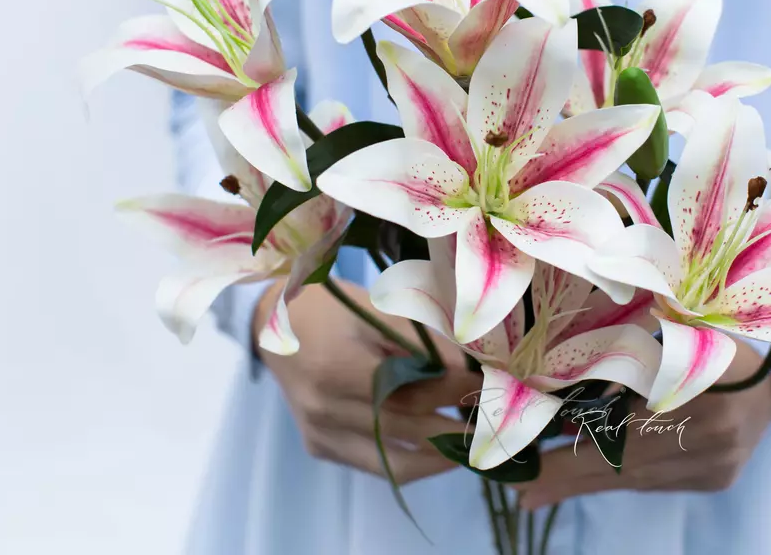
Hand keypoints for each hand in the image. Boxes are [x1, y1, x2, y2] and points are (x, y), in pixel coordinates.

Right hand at [254, 279, 481, 482]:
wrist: (272, 323)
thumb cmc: (329, 306)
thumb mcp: (375, 309)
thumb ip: (421, 338)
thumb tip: (472, 363)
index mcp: (336, 368)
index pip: (411, 390)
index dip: (456, 390)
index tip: (493, 383)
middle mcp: (325, 409)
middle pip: (407, 427)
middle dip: (459, 423)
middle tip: (498, 415)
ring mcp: (320, 434)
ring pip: (396, 461)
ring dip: (443, 455)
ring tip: (480, 441)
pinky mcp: (320, 447)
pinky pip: (376, 465)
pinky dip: (414, 460)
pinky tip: (444, 448)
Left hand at [518, 344, 770, 509]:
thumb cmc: (708, 341)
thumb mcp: (668, 333)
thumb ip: (622, 354)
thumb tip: (561, 399)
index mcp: (697, 382)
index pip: (620, 424)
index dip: (570, 451)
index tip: (527, 475)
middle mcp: (711, 430)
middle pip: (625, 462)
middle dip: (568, 476)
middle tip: (523, 492)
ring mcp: (717, 461)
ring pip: (639, 477)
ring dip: (589, 479)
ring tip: (542, 487)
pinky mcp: (718, 478)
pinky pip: (659, 481)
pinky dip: (624, 475)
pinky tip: (594, 472)